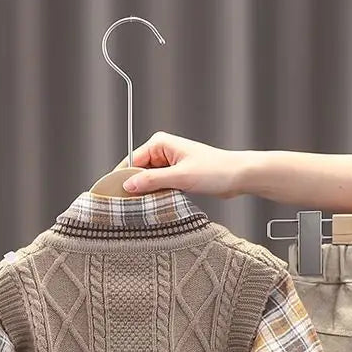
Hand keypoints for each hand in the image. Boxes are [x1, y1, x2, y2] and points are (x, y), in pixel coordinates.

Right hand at [117, 132, 249, 197]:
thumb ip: (153, 181)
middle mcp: (162, 151)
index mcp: (160, 143)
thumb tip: (129, 185)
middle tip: (126, 207)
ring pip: (148, 181)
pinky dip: (156, 196)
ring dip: (146, 194)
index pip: (131, 161)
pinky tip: (154, 207)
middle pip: (138, 172)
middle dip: (134, 188)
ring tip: (140, 208)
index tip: (114, 195)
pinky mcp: (177, 176)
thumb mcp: (180, 177)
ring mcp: (169, 165)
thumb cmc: (216, 170)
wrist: (238, 176)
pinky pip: (159, 187)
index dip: (122, 178)